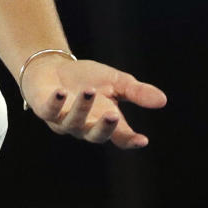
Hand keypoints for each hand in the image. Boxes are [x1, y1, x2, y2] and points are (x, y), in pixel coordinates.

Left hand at [20, 55, 166, 148]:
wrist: (52, 67)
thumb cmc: (85, 78)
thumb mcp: (115, 82)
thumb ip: (136, 92)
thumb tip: (163, 100)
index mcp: (104, 122)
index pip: (120, 137)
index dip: (130, 141)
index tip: (142, 140)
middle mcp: (84, 126)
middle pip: (95, 135)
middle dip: (104, 127)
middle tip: (114, 115)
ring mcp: (63, 120)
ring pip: (73, 121)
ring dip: (82, 107)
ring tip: (90, 90)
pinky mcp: (44, 109)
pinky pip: (49, 111)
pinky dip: (56, 103)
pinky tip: (60, 92)